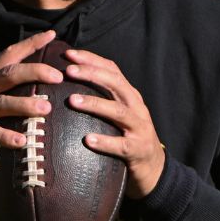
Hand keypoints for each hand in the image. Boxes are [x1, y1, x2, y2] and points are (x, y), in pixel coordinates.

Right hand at [0, 30, 63, 170]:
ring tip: (45, 109)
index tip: (52, 34)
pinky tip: (21, 141)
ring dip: (23, 105)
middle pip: (8, 74)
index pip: (9, 55)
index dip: (30, 44)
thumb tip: (45, 91)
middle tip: (58, 77)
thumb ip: (8, 92)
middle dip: (34, 72)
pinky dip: (4, 136)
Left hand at [63, 48, 165, 197]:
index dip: (91, 59)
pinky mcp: (137, 150)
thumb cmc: (127, 135)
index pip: (111, 69)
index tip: (68, 53)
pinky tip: (87, 139)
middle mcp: (136, 106)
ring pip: (117, 111)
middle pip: (115, 84)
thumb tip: (66, 82)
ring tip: (72, 100)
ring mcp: (139, 128)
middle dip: (91, 74)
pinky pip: (120, 145)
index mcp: (129, 94)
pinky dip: (104, 141)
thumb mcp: (118, 112)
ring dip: (94, 104)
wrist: (153, 167)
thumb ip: (101, 97)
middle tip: (68, 70)